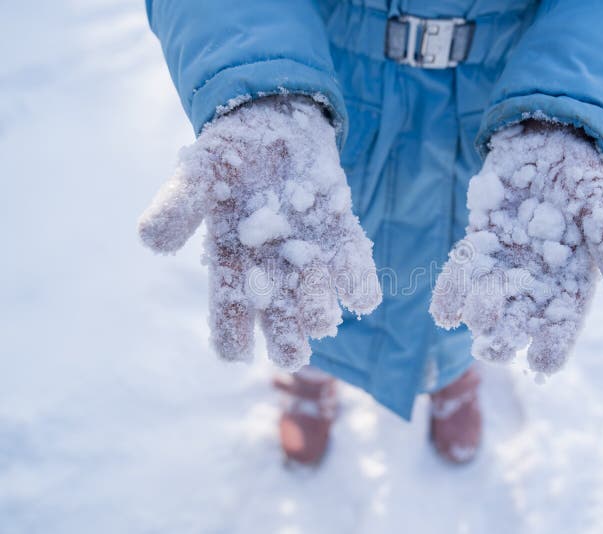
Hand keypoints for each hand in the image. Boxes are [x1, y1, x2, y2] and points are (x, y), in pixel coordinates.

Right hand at [138, 96, 380, 368]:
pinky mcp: (340, 231)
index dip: (231, 334)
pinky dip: (358, 280)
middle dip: (286, 338)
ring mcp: (308, 252)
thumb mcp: (198, 172)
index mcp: (232, 261)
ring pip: (316, 296)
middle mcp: (271, 266)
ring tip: (320, 319)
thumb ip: (179, 203)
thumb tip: (148, 238)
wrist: (275, 118)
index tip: (236, 352)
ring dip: (319, 308)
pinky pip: (352, 263)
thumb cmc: (230, 153)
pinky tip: (363, 297)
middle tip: (293, 354)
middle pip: (278, 316)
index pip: (228, 310)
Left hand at [430, 121, 602, 374]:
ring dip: (477, 315)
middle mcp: (535, 282)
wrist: (548, 142)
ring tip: (473, 323)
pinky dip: (453, 292)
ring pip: (487, 302)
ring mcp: (503, 265)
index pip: (563, 324)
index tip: (543, 362)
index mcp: (570, 283)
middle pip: (519, 321)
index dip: (554, 345)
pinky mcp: (478, 245)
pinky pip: (463, 274)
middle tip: (493, 348)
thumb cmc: (582, 179)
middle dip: (505, 337)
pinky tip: (444, 311)